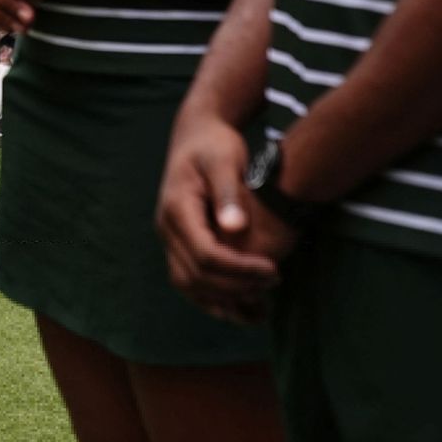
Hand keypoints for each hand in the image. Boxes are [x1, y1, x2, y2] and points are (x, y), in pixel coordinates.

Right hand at [157, 105, 282, 322]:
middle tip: (275, 281)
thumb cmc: (215, 144)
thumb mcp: (224, 160)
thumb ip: (229, 193)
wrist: (197, 134)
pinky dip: (213, 297)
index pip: (204, 254)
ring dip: (223, 300)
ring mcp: (170, 237)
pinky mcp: (179, 242)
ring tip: (261, 306)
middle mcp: (166, 228)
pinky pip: (190, 280)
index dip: (239, 269)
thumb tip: (235, 228)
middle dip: (236, 286)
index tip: (273, 270)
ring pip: (188, 284)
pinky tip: (242, 304)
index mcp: (176, 209)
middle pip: (195, 276)